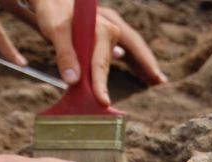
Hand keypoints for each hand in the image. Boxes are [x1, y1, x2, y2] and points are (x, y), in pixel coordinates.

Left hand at [29, 1, 165, 104]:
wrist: (52, 1)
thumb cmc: (54, 12)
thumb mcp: (56, 30)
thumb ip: (65, 54)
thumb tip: (73, 80)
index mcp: (100, 27)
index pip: (101, 61)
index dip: (101, 83)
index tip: (103, 101)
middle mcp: (110, 27)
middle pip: (132, 49)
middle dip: (146, 66)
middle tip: (160, 82)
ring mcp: (111, 30)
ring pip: (133, 47)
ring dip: (144, 64)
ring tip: (157, 81)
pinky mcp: (107, 35)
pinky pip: (127, 47)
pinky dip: (136, 61)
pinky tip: (143, 73)